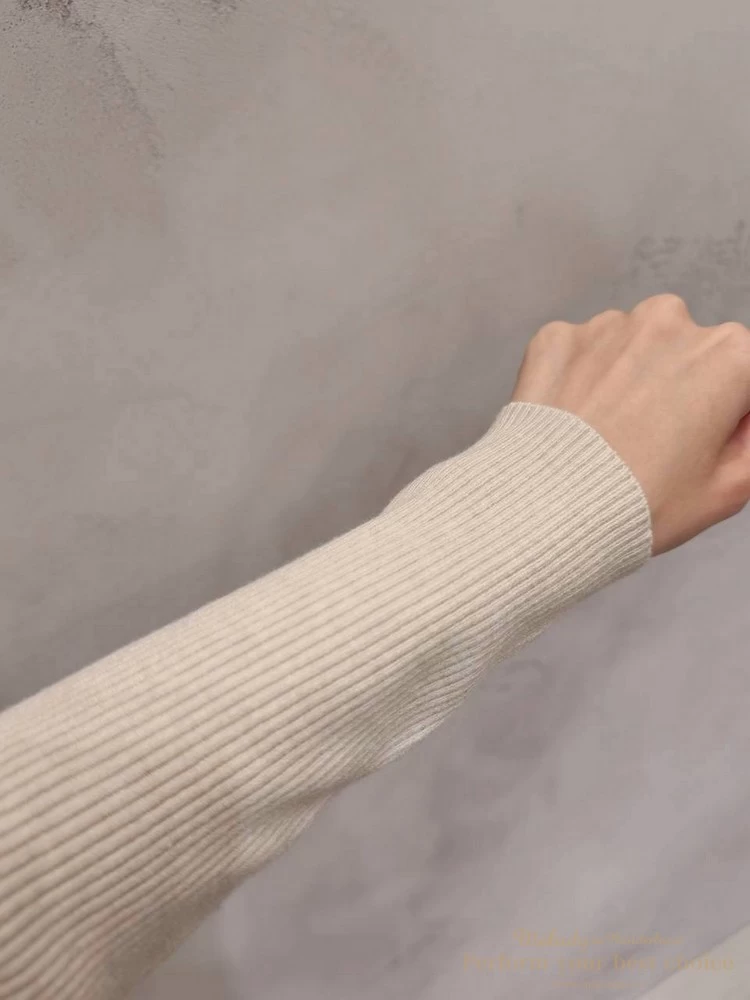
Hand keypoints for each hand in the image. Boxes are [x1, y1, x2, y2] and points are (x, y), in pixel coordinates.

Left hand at [510, 293, 749, 555]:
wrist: (550, 510)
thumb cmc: (643, 504)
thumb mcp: (731, 488)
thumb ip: (749, 442)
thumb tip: (740, 420)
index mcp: (730, 355)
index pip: (743, 375)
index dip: (730, 412)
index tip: (706, 441)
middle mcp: (670, 322)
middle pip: (686, 352)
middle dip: (679, 387)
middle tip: (654, 443)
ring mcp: (607, 326)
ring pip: (629, 348)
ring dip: (626, 379)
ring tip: (609, 436)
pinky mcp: (556, 338)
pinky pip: (577, 354)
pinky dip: (578, 380)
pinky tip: (575, 423)